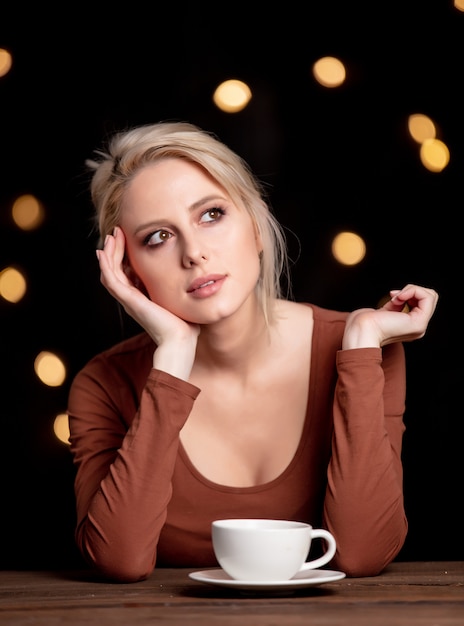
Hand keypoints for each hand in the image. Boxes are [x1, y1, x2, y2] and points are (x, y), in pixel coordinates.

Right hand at [96, 227, 199, 379]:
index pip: (126, 273)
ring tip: (112, 236)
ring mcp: (128, 300)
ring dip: (109, 253)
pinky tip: (104, 252)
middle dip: (115, 250)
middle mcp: (131, 299)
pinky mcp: (129, 300)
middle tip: (116, 232)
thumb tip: (189, 277)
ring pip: (110, 272)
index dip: (124, 256)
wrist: (180, 341)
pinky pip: (111, 279)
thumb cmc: (184, 325)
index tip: (128, 239)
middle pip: (115, 270)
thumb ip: (176, 289)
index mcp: (141, 299)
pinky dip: (106, 265)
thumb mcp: (178, 300)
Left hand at [342, 284, 438, 349]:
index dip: (409, 293)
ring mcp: (420, 326)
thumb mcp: (386, 310)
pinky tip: (399, 297)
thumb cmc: (365, 321)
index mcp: (411, 325)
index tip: (393, 297)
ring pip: (431, 295)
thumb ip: (397, 305)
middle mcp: (418, 327)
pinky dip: (413, 290)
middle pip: (430, 298)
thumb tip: (402, 295)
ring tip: (396, 298)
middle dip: (412, 290)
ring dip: (412, 289)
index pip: (423, 302)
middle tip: (394, 297)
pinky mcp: (418, 323)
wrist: (360, 330)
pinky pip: (427, 297)